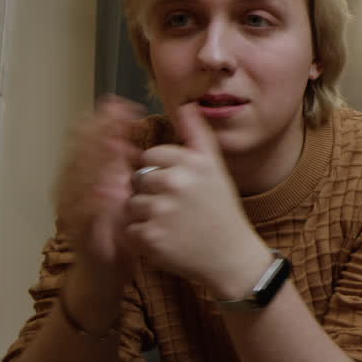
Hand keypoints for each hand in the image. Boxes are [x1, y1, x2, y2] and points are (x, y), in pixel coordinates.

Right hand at [55, 95, 144, 269]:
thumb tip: (124, 138)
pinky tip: (109, 188)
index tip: (124, 105)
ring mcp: (74, 211)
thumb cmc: (115, 231)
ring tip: (114, 142)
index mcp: (84, 178)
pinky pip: (85, 214)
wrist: (103, 273)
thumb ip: (119, 169)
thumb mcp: (119, 195)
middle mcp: (73, 190)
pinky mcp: (82, 234)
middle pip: (80, 152)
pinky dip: (95, 200)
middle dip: (98, 131)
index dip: (104, 121)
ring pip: (79, 179)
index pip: (90, 141)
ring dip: (96, 160)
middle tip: (118, 114)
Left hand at [124, 103, 268, 297]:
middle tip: (179, 210)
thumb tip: (185, 104)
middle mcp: (177, 182)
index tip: (183, 189)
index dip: (163, 173)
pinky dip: (143, 237)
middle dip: (152, 194)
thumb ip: (197, 135)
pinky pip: (129, 228)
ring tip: (172, 225)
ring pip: (130, 203)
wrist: (232, 256)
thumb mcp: (215, 168)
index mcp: (192, 162)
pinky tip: (167, 240)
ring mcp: (161, 210)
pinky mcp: (149, 237)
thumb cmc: (220, 210)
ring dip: (145, 216)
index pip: (152, 156)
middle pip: (138, 179)